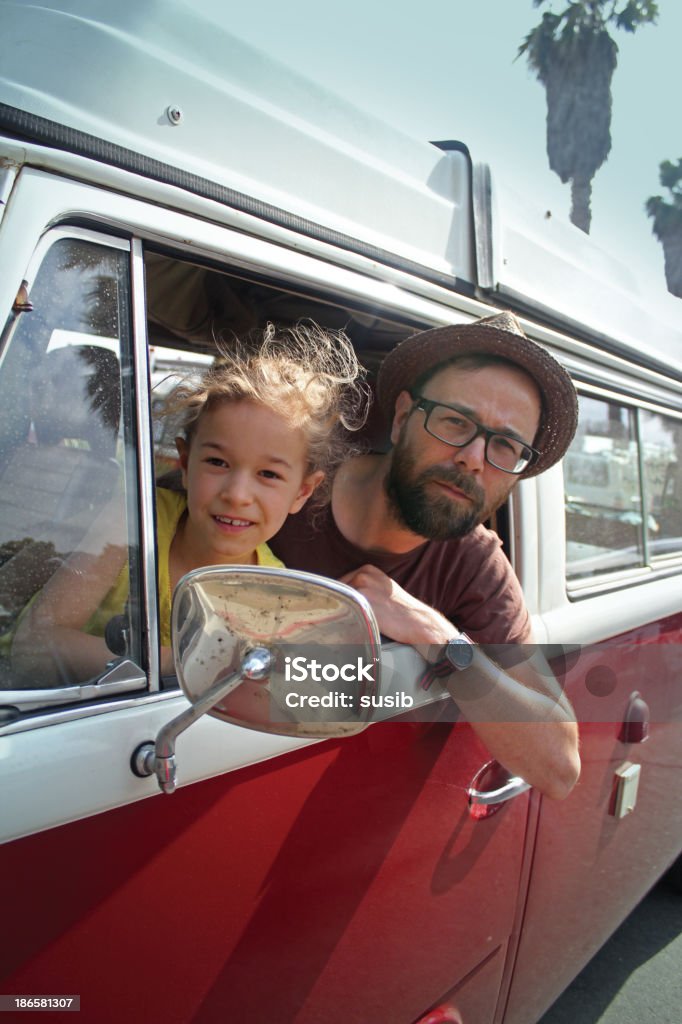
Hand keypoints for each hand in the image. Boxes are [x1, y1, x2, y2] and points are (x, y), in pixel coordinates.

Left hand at [339, 564, 453, 651]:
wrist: (417, 621)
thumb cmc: (400, 609)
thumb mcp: (382, 588)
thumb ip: (363, 586)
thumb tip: (341, 595)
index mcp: (367, 569)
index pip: (340, 583)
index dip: (341, 599)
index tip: (345, 609)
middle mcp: (362, 574)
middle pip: (336, 592)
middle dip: (340, 605)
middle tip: (351, 617)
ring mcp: (361, 586)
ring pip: (337, 602)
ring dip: (340, 612)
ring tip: (356, 622)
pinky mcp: (362, 600)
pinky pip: (342, 611)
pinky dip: (344, 619)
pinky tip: (356, 625)